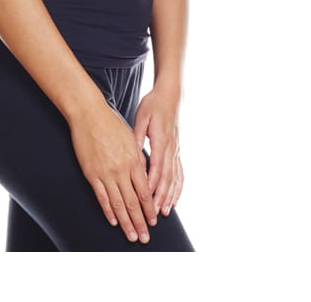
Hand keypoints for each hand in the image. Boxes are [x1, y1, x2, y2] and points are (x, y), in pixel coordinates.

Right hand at [69, 102, 158, 242]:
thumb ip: (138, 158)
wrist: (89, 114)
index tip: (153, 221)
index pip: (145, 191)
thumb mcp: (131, 139)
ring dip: (126, 222)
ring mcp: (106, 173)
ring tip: (132, 235)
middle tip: (145, 237)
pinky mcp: (92, 173)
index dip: (149, 208)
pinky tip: (113, 221)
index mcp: (134, 160)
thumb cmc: (111, 123)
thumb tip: (145, 175)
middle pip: (133, 202)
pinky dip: (108, 211)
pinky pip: (102, 197)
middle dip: (140, 221)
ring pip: (118, 204)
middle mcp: (122, 169)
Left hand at [133, 89, 183, 215]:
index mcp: (161, 140)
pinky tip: (175, 199)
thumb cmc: (153, 105)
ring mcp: (176, 150)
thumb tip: (131, 153)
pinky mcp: (177, 151)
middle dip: (161, 197)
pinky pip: (179, 172)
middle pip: (166, 177)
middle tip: (155, 214)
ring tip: (165, 212)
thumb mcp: (141, 117)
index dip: (152, 185)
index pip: (156, 167)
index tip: (146, 200)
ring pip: (174, 177)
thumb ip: (136, 136)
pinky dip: (178, 187)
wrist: (169, 96)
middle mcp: (171, 148)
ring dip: (170, 196)